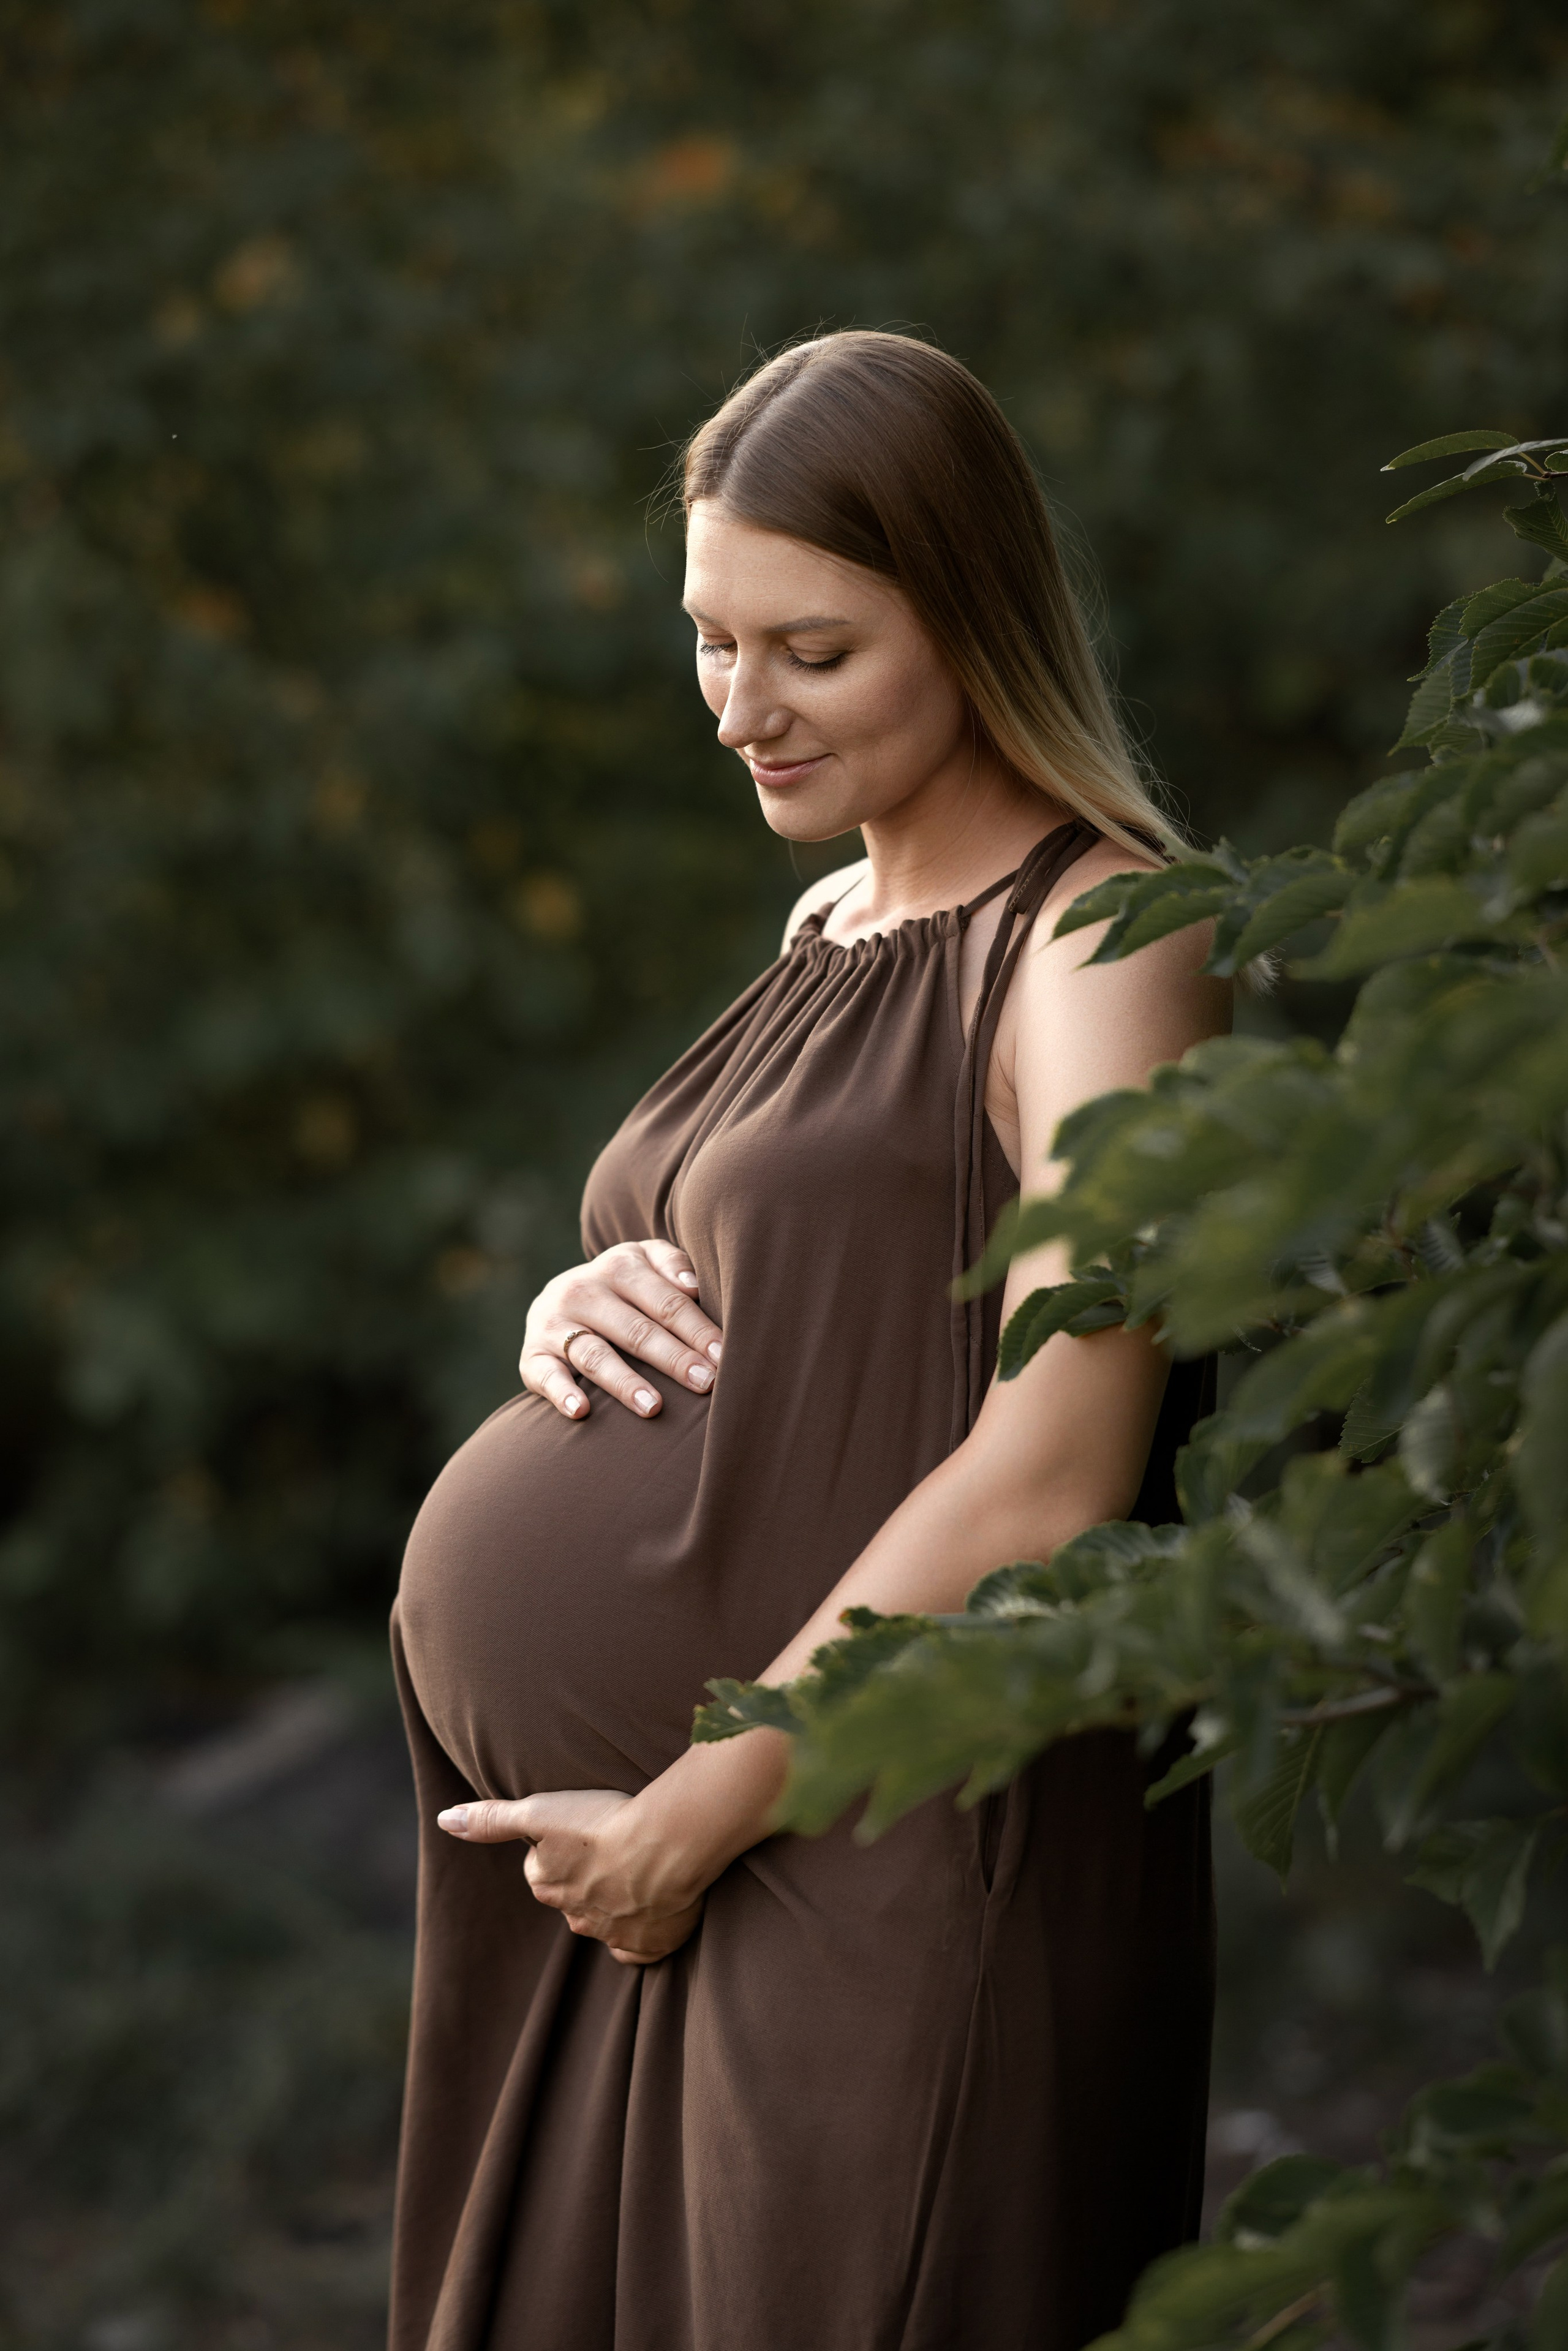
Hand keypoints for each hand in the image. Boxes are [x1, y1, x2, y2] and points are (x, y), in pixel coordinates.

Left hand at [437, 1787, 705, 1965]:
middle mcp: (575, 1916)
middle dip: (585, 1877)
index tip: (581, 1831)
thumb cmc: (602, 1823)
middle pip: (572, 1896)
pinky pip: (638, 1946)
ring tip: (638, 1869)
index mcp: (547, 1885)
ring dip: (615, 1900)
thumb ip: (491, 1819)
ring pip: (604, 1920)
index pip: (541, 1869)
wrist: (666, 1846)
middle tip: (611, 1848)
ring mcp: (613, 1935)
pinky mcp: (650, 1945)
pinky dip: (641, 1933)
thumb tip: (443, 1820)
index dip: (560, 1847)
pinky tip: (652, 1908)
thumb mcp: (539, 1811)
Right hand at [519, 1240, 722, 1421]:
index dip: (697, 1329)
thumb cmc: (625, 1288)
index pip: (665, 1301)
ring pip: (594, 1354)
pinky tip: (581, 1411)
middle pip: (636, 1329)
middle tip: (704, 1383)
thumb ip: (672, 1264)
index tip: (723, 1356)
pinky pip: (546, 1375)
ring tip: (654, 1408)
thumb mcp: (645, 1261)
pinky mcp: (533, 1355)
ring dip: (625, 1382)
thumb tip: (693, 1287)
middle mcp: (583, 1291)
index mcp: (619, 1266)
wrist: (559, 1298)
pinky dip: (561, 1393)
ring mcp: (554, 1324)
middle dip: (673, 1358)